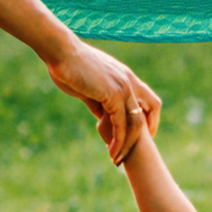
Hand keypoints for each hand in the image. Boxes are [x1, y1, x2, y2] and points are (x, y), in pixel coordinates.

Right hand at [47, 40, 160, 162]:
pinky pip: (120, 124)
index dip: (149, 117)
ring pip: (136, 122)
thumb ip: (98, 102)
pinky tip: (111, 151)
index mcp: (125, 76)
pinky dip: (118, 140)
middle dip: (145, 134)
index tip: (141, 135)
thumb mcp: (88, 87)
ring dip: (128, 143)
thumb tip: (102, 117)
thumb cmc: (69, 66)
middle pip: (150, 110)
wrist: (61, 52)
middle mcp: (129, 81)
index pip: (148, 99)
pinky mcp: (113, 94)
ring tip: (117, 159)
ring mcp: (123, 87)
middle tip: (134, 152)